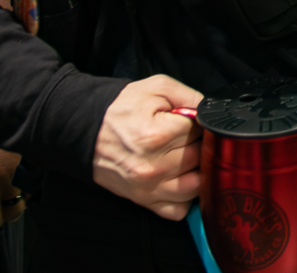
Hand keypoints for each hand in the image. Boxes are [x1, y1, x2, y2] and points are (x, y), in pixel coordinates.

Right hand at [92, 75, 202, 219]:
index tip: (192, 120)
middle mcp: (153, 167)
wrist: (85, 130)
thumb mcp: (157, 87)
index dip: (201, 123)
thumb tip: (211, 111)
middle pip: (200, 158)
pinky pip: (177, 210)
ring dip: (197, 171)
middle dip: (199, 144)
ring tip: (187, 156)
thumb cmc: (120, 109)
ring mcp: (148, 188)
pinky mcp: (143, 201)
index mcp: (157, 136)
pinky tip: (180, 178)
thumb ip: (190, 96)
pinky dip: (184, 198)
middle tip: (187, 135)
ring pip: (196, 187)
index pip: (201, 132)